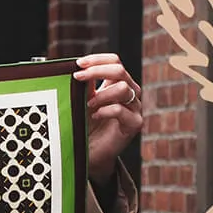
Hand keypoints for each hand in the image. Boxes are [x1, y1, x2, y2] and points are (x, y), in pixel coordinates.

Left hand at [75, 53, 143, 190]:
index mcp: (118, 83)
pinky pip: (122, 110)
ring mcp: (134, 107)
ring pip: (123, 88)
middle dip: (96, 71)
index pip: (114, 61)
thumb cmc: (88, 126)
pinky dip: (105, 110)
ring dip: (101, 94)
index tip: (78, 64)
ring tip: (88, 105)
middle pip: (120, 70)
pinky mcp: (135, 123)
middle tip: (77, 77)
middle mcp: (130, 92)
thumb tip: (78, 67)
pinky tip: (95, 116)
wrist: (92, 153)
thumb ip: (85, 85)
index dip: (97, 59)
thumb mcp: (83, 100)